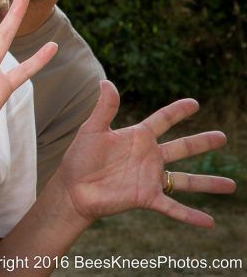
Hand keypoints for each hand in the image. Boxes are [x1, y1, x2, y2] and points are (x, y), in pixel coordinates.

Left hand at [56, 81, 234, 227]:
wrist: (73, 188)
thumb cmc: (80, 158)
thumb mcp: (92, 130)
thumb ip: (104, 108)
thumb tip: (106, 82)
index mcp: (137, 138)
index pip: (162, 120)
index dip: (177, 111)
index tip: (195, 103)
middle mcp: (148, 157)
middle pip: (182, 147)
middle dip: (202, 142)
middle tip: (223, 137)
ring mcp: (150, 178)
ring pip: (185, 180)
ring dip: (208, 183)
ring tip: (232, 185)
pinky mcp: (147, 198)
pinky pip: (173, 207)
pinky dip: (191, 215)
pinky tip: (209, 222)